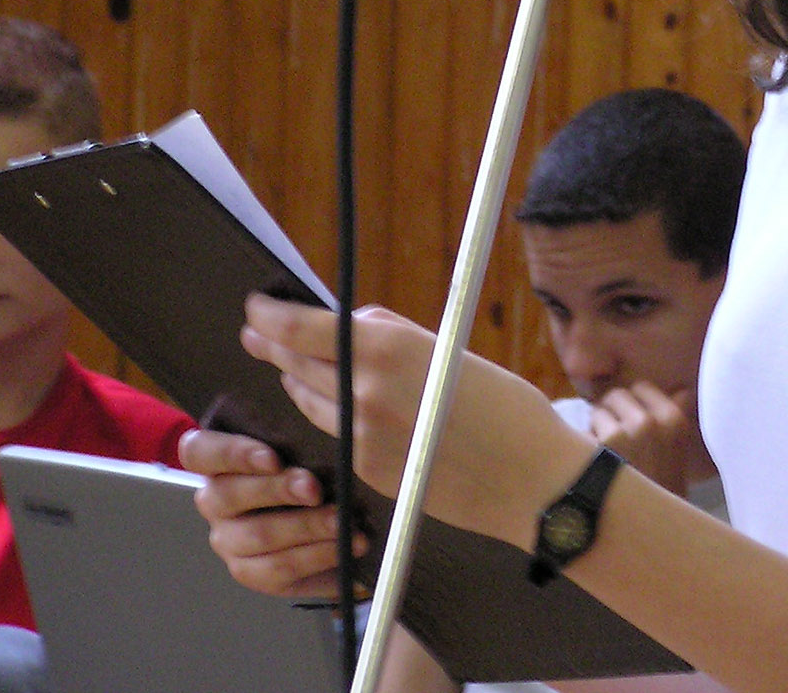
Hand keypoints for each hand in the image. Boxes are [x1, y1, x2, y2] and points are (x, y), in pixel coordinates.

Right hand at [179, 427, 361, 597]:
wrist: (335, 520)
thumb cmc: (316, 469)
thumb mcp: (308, 444)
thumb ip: (302, 431)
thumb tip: (318, 408)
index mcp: (219, 462)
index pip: (198, 451)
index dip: (232, 453)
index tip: (273, 457)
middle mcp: (215, 500)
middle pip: (228, 495)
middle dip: (278, 490)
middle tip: (316, 488)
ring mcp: (228, 539)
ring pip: (257, 535)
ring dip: (306, 526)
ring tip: (343, 520)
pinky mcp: (250, 571)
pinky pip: (277, 568)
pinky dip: (316, 555)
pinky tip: (346, 544)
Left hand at [239, 295, 590, 549]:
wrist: (531, 481)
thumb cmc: (506, 408)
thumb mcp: (450, 352)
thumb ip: (395, 335)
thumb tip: (353, 323)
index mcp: (389, 350)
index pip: (303, 327)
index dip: (270, 316)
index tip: (258, 307)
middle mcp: (366, 392)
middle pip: (297, 363)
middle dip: (274, 345)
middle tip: (257, 332)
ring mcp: (363, 437)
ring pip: (309, 401)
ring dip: (298, 379)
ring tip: (290, 365)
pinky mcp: (369, 472)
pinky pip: (335, 434)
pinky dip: (329, 414)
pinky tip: (332, 405)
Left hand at [589, 383, 697, 496]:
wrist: (645, 533)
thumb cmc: (661, 492)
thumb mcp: (678, 454)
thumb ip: (675, 418)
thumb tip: (681, 390)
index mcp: (674, 419)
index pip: (641, 387)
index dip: (632, 404)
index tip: (632, 423)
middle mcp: (650, 421)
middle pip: (616, 396)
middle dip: (612, 413)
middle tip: (616, 441)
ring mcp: (624, 432)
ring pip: (597, 411)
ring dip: (597, 427)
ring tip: (605, 455)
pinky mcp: (599, 447)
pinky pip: (584, 430)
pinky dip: (584, 444)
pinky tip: (594, 465)